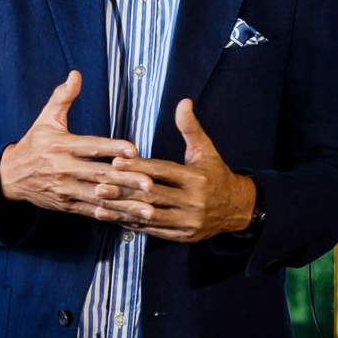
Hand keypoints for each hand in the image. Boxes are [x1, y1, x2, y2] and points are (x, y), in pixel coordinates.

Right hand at [0, 71, 151, 222]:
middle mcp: (64, 169)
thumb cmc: (33, 143)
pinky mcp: (67, 205)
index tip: (134, 150)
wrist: (9, 177)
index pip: (91, 147)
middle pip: (100, 175)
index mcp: (62, 146)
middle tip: (150, 184)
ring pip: (100, 198)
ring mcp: (66, 190)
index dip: (113, 148)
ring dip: (125, 205)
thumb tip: (75, 74)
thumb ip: (62, 98)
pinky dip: (111, 216)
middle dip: (126, 181)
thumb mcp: (46, 119)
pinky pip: (92, 212)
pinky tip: (130, 220)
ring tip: (149, 210)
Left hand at [96, 99, 255, 242]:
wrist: (237, 209)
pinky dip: (133, 224)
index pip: (162, 171)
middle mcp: (193, 202)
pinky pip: (154, 231)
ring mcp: (188, 222)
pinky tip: (115, 218)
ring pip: (150, 216)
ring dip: (123, 210)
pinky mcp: (183, 236)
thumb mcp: (206, 150)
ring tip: (100, 204)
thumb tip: (183, 102)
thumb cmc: (216, 174)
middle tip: (99, 184)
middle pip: (152, 195)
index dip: (138, 166)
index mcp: (196, 178)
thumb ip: (191, 128)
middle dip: (124, 189)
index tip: (116, 161)